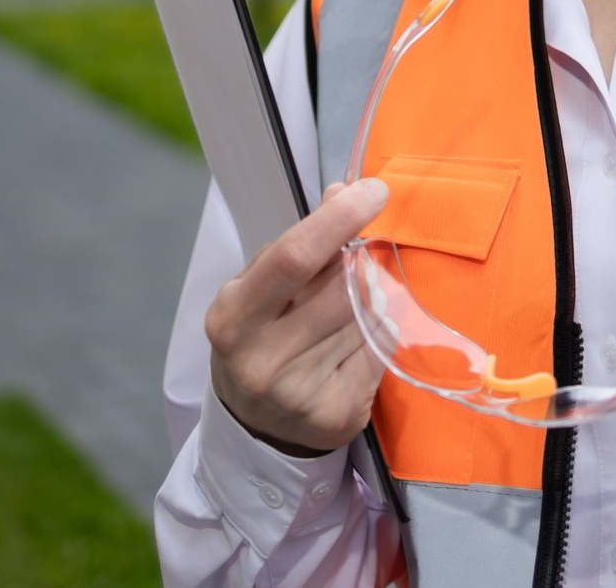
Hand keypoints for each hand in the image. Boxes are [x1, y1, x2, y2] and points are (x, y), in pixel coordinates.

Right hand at [206, 178, 389, 455]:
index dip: (338, 219)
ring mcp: (301, 393)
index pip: (293, 258)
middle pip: (342, 287)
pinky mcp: (338, 415)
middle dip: (360, 261)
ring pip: (368, 314)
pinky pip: (382, 347)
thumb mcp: (258, 288)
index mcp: (233, 318)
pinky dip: (379, 330)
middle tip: (359, 255)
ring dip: (371, 296)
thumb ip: (299, 241)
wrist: (254, 425)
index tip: (372, 191)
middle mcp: (262, 360)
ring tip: (347, 305)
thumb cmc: (258, 337)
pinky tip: (355, 338)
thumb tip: (343, 192)